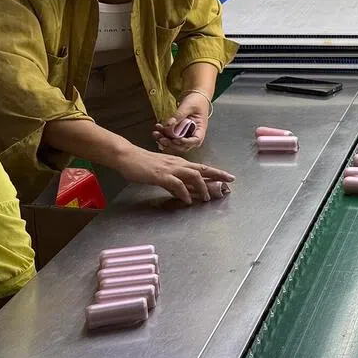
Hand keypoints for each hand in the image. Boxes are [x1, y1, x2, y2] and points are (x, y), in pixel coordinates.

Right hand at [115, 145, 234, 204]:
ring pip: (193, 176)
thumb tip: (184, 193)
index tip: (228, 176)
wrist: (127, 157)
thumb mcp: (162, 172)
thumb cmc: (143, 164)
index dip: (216, 172)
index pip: (201, 167)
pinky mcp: (161, 175)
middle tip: (229, 181)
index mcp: (179, 163)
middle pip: (203, 169)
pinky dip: (184, 193)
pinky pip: (176, 184)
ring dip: (202, 187)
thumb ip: (174, 182)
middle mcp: (178, 164)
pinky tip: (187, 201)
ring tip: (206, 198)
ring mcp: (170, 169)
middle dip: (218, 175)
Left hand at [153, 91, 210, 154]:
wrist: (196, 97)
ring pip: (176, 143)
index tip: (177, 140)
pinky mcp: (179, 132)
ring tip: (156, 134)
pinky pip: (171, 137)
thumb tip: (168, 124)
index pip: (196, 140)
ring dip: (165, 141)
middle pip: (184, 146)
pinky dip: (163, 135)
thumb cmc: (196, 101)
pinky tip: (158, 128)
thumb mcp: (188, 106)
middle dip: (172, 144)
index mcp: (200, 128)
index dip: (186, 142)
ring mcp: (186, 134)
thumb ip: (179, 115)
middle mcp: (193, 134)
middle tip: (162, 139)